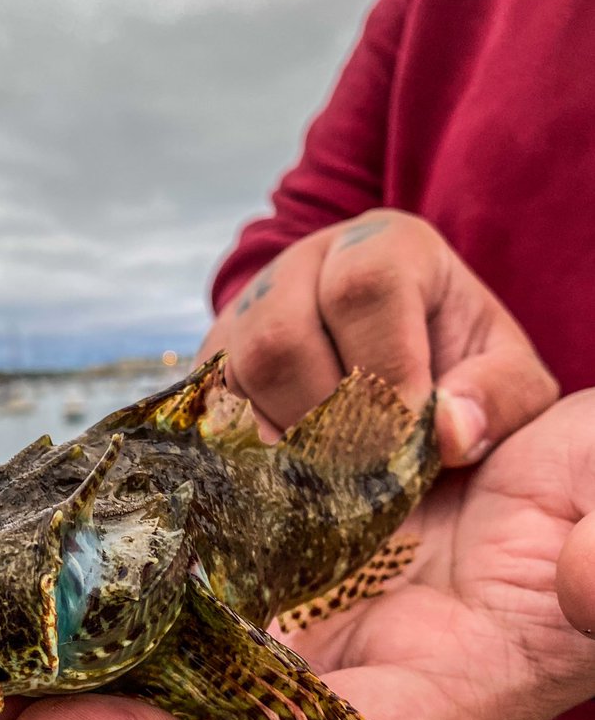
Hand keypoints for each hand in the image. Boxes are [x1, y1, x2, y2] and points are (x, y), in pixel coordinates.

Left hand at [0, 390, 594, 719]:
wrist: (582, 476)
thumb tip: (574, 578)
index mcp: (425, 703)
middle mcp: (340, 682)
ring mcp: (304, 628)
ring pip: (161, 662)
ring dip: (56, 663)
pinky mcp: (284, 567)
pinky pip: (177, 593)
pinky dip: (102, 595)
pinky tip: (28, 580)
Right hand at [202, 209, 558, 464]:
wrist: (393, 385)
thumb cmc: (457, 379)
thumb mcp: (508, 381)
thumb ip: (499, 398)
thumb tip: (447, 430)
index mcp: (382, 246)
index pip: (364, 287)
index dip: (386, 371)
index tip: (411, 437)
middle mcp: (301, 266)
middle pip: (283, 336)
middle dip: (329, 417)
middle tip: (368, 467)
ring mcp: (245, 313)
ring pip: (241, 374)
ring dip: (289, 438)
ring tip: (334, 471)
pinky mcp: (211, 366)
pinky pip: (212, 410)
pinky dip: (254, 452)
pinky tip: (296, 473)